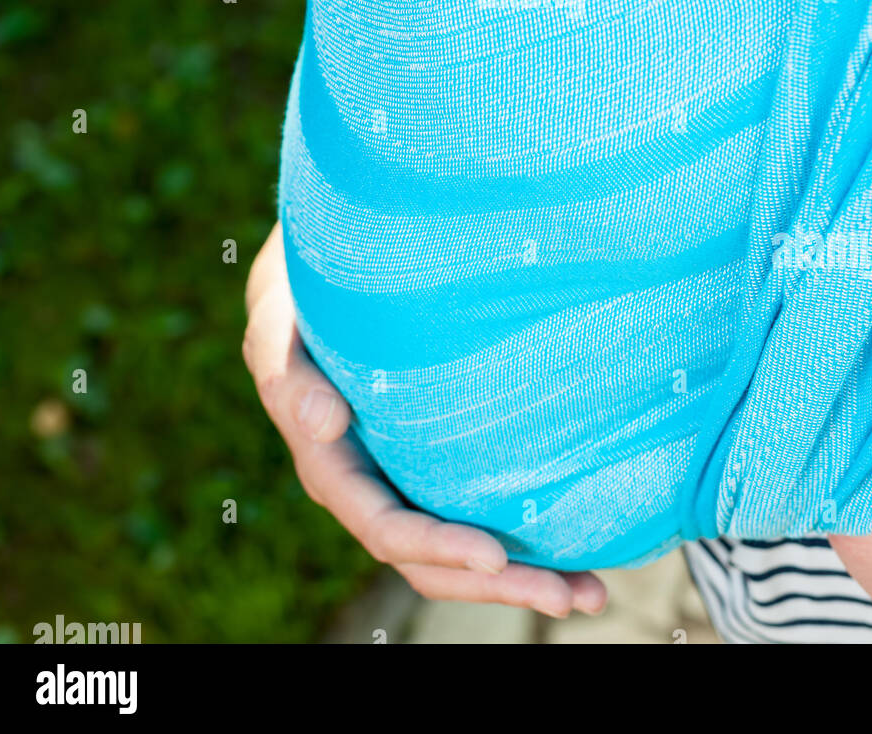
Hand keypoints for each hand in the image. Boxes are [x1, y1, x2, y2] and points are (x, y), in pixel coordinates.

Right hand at [242, 222, 607, 619]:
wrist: (319, 275)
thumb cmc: (300, 293)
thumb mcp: (279, 321)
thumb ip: (288, 373)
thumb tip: (323, 425)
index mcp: (331, 467)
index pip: (386, 528)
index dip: (439, 548)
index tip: (496, 555)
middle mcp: (372, 487)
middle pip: (434, 562)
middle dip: (503, 585)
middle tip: (576, 596)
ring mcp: (407, 479)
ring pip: (462, 550)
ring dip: (525, 577)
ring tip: (592, 592)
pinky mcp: (436, 459)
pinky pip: (478, 509)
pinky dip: (525, 536)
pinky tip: (581, 541)